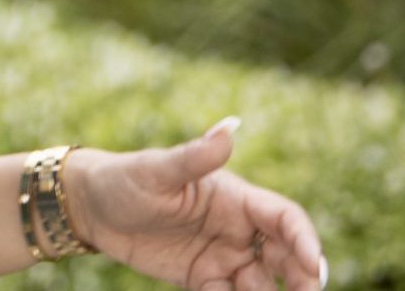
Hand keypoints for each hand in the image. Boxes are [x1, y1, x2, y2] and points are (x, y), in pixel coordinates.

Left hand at [69, 118, 326, 289]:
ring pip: (262, 282)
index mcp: (235, 198)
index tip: (314, 266)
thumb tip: (228, 129)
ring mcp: (221, 255)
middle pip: (284, 254)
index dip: (304, 241)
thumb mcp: (156, 170)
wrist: (89, 207)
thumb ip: (193, 157)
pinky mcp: (202, 278)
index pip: (284, 218)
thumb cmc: (124, 179)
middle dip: (301, 277)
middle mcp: (236, 228)